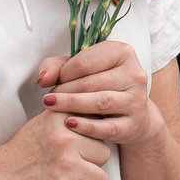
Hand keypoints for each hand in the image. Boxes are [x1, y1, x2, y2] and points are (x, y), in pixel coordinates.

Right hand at [0, 106, 114, 179]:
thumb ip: (69, 117)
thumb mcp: (44, 123)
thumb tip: (99, 115)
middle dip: (91, 165)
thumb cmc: (22, 153)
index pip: (99, 128)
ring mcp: (66, 165)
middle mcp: (66, 139)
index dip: (90, 142)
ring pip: (101, 179)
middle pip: (104, 154)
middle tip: (70, 169)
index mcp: (62, 118)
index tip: (77, 149)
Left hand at [39, 39, 163, 146]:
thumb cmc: (100, 85)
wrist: (131, 113)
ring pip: (100, 102)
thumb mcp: (80, 69)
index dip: (64, 73)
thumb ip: (57, 67)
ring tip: (51, 107)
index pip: (86, 61)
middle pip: (91, 82)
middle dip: (64, 90)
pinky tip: (69, 124)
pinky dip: (86, 126)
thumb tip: (43, 79)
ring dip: (71, 105)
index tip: (55, 82)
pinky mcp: (134, 124)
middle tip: (48, 99)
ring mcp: (137, 100)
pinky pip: (107, 127)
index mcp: (123, 52)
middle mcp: (135, 74)